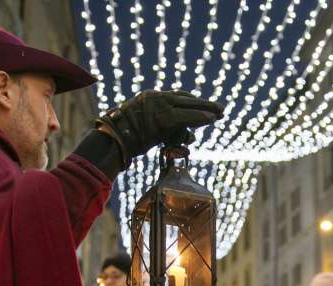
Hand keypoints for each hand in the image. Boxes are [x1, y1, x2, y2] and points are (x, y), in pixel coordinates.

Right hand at [96, 90, 223, 167]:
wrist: (113, 141)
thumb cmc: (126, 139)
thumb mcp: (145, 129)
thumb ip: (163, 128)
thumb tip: (183, 136)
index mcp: (150, 98)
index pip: (176, 97)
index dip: (192, 102)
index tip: (205, 106)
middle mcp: (155, 98)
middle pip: (185, 99)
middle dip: (203, 104)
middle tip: (220, 108)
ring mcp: (158, 106)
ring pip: (187, 105)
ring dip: (205, 110)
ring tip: (219, 113)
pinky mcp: (162, 118)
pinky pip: (185, 116)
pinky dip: (199, 117)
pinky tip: (211, 119)